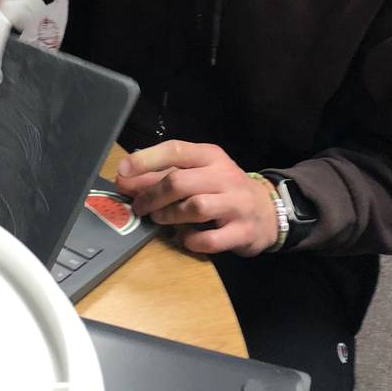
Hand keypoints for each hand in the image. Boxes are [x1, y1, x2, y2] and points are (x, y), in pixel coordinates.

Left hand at [115, 140, 279, 255]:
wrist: (268, 211)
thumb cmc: (224, 189)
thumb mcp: (199, 174)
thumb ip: (164, 174)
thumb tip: (125, 179)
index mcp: (211, 156)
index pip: (175, 150)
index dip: (145, 160)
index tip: (123, 170)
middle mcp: (224, 176)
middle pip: (179, 181)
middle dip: (151, 195)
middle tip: (138, 206)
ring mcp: (236, 204)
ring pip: (195, 207)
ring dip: (169, 215)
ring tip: (159, 219)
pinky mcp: (242, 231)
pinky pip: (210, 239)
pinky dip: (191, 240)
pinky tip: (184, 238)